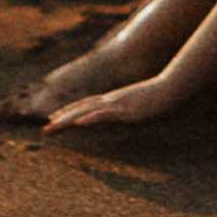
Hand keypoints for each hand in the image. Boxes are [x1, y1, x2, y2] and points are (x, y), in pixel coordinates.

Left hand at [42, 74, 182, 131]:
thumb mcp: (139, 106)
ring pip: (86, 113)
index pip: (86, 106)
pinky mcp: (125, 111)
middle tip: (45, 129)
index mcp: (112, 101)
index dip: (69, 112)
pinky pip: (103, 116)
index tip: (55, 118)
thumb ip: (129, 109)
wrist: (170, 88)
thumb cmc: (158, 97)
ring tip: (52, 127)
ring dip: (68, 121)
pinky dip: (89, 119)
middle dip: (62, 119)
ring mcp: (116, 105)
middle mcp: (110, 101)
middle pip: (81, 110)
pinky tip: (78, 125)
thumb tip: (124, 115)